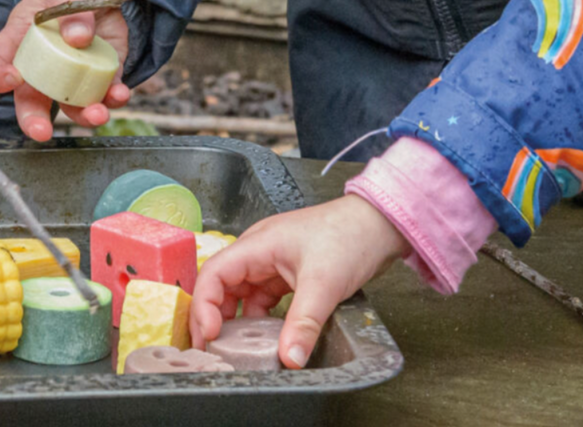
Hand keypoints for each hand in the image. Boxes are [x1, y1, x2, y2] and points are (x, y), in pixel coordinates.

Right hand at [0, 0, 130, 141]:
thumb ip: (71, 11)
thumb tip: (78, 38)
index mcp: (19, 41)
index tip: (11, 80)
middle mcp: (40, 66)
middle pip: (28, 101)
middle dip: (33, 121)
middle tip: (41, 132)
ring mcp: (70, 74)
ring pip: (69, 104)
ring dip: (82, 115)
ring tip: (97, 114)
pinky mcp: (99, 75)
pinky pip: (103, 93)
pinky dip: (112, 98)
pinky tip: (119, 94)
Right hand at [190, 196, 408, 369]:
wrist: (378, 224)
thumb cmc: (348, 235)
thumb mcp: (324, 283)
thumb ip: (303, 323)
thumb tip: (289, 358)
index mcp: (258, 243)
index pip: (214, 273)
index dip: (204, 306)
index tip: (210, 336)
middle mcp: (260, 251)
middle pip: (222, 285)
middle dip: (213, 318)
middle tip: (213, 351)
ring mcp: (273, 261)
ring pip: (242, 295)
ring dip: (236, 321)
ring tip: (234, 350)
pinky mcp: (288, 273)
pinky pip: (262, 299)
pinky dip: (258, 319)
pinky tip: (263, 338)